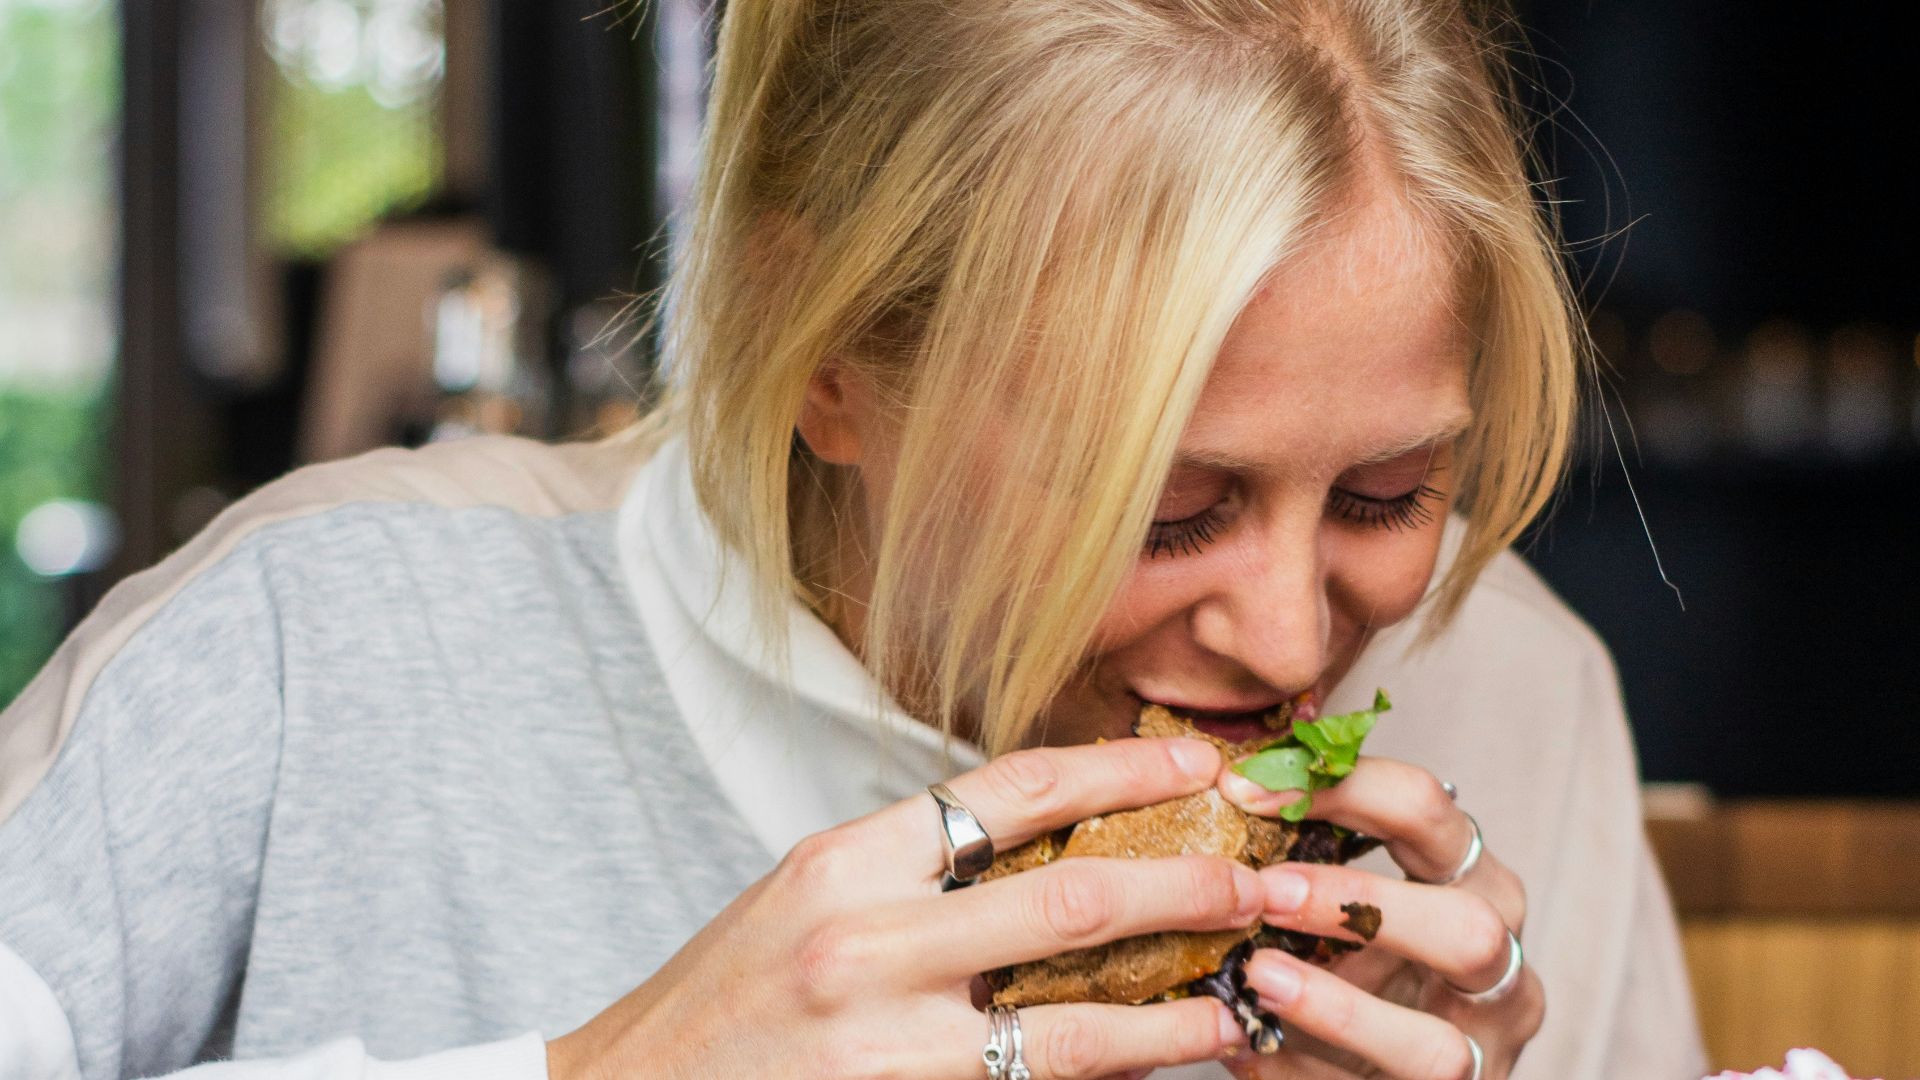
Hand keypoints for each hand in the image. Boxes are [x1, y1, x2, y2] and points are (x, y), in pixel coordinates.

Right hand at [547, 736, 1270, 1078]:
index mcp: (845, 859)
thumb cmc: (724, 1002)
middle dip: (1187, 884)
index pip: (1009, 789)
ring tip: (1240, 994)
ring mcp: (889, 1041)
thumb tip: (1043, 843)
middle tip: (1257, 879)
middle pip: (1071, 895)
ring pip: (1074, 1017)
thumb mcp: (804, 900)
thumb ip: (912, 870)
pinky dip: (1112, 1071)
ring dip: (1176, 1004)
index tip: (1198, 765)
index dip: (1121, 769)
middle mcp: (869, 941)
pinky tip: (1164, 1058)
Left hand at [1217, 758, 1544, 1079]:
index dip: (1337, 788)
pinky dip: (1315, 1067)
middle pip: (1468, 924)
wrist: (1372, 1065)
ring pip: (1438, 1042)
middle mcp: (1499, 958)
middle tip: (1266, 892)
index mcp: (1470, 877)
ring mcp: (1485, 1045)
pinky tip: (1253, 1044)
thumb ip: (1298, 861)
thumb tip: (1212, 794)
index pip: (1423, 807)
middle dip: (1362, 906)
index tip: (1241, 788)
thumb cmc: (1349, 966)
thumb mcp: (1333, 907)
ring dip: (1338, 1010)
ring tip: (1258, 978)